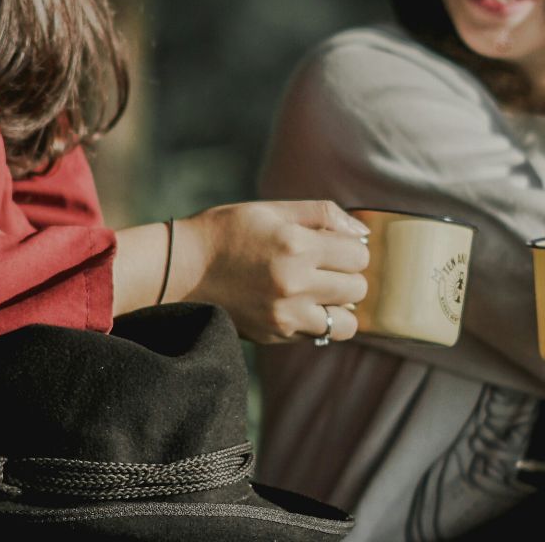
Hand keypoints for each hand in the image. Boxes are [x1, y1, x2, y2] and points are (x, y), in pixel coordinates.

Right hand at [172, 201, 369, 344]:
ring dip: (339, 306)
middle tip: (325, 266)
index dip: (350, 248)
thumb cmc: (228, 230)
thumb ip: (322, 215)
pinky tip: (297, 304)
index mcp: (296, 246)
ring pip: (345, 323)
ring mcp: (284, 315)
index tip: (333, 245)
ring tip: (319, 291)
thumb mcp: (272, 209)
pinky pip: (318, 335)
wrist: (182, 269)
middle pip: (357, 288)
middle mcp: (293, 284)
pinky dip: (317, 321)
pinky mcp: (274, 335)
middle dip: (348, 275)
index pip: (359, 256)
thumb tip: (363, 232)